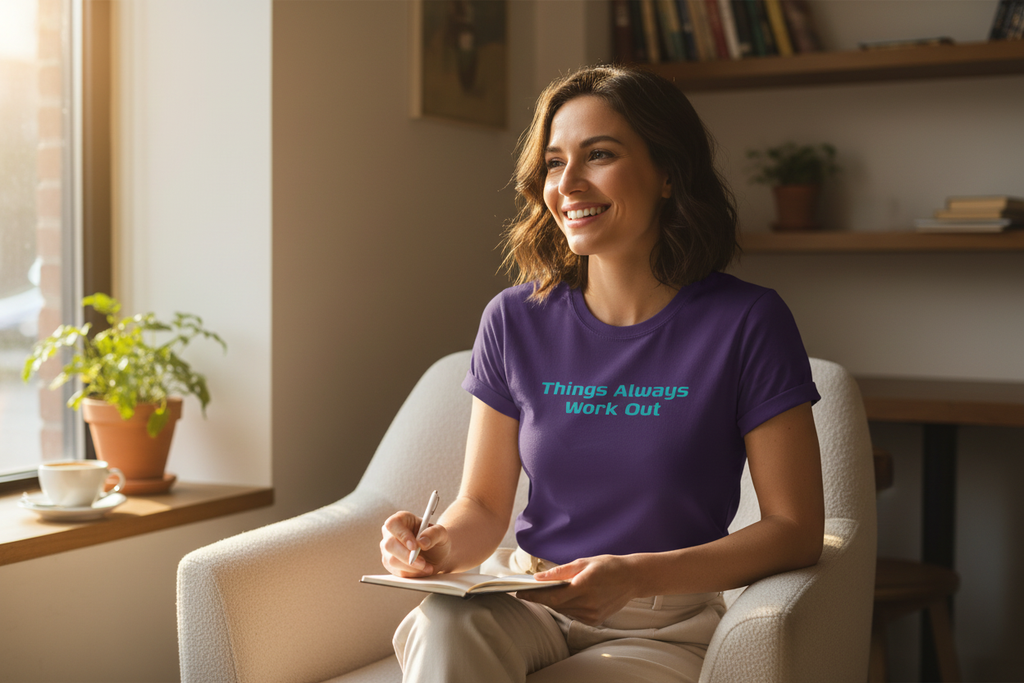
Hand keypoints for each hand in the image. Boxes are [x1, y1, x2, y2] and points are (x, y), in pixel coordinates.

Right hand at [380, 510, 450, 576]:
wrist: (437, 554)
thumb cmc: (436, 539)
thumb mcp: (441, 533)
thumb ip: (434, 534)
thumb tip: (422, 542)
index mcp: (401, 519)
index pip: (392, 524)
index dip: (402, 535)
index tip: (414, 546)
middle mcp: (390, 534)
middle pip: (389, 545)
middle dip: (407, 556)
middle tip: (423, 562)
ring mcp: (388, 550)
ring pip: (392, 560)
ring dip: (412, 567)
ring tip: (427, 566)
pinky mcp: (390, 564)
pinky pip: (397, 572)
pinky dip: (411, 573)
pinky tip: (422, 570)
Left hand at [519, 555, 637, 625]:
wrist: (633, 578)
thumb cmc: (608, 566)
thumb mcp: (584, 562)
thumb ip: (560, 572)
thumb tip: (539, 578)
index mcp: (585, 586)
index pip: (553, 596)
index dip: (534, 596)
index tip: (520, 592)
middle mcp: (589, 604)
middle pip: (556, 604)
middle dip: (540, 598)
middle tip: (525, 591)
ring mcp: (593, 614)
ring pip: (564, 610)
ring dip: (552, 602)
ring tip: (542, 593)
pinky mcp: (596, 620)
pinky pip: (573, 614)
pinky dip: (566, 607)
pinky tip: (564, 598)